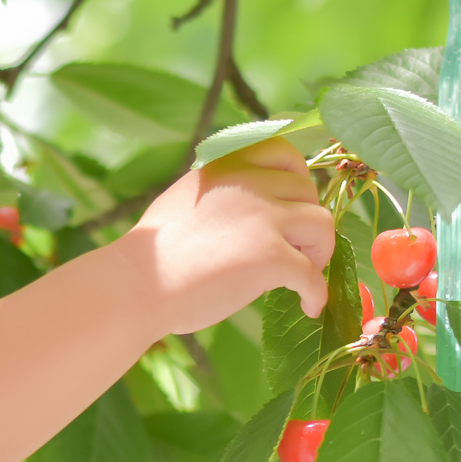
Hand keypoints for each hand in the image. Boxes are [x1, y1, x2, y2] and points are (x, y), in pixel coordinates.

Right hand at [119, 137, 335, 335]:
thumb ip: (221, 192)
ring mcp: (264, 219)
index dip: (298, 180)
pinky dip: (316, 294)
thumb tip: (252, 208)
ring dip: (319, 252)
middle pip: (308, 193)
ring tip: (304, 275)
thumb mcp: (186, 198)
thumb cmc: (155, 253)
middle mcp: (250, 184)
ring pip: (322, 227)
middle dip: (308, 222)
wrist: (138, 284)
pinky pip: (313, 275)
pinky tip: (308, 307)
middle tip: (298, 250)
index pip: (284, 154)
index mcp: (227, 166)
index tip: (294, 205)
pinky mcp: (272, 257)